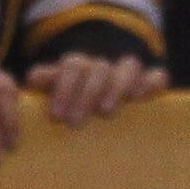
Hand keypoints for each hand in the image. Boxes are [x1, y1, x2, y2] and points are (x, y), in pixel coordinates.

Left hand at [28, 51, 167, 128]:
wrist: (106, 88)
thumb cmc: (75, 99)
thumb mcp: (58, 89)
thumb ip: (47, 81)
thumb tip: (32, 80)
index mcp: (81, 66)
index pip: (73, 66)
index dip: (64, 88)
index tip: (56, 115)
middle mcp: (105, 66)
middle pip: (98, 68)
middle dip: (85, 94)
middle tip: (75, 122)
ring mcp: (129, 73)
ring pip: (128, 67)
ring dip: (115, 87)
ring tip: (106, 112)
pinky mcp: (152, 82)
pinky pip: (157, 76)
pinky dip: (150, 83)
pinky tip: (139, 98)